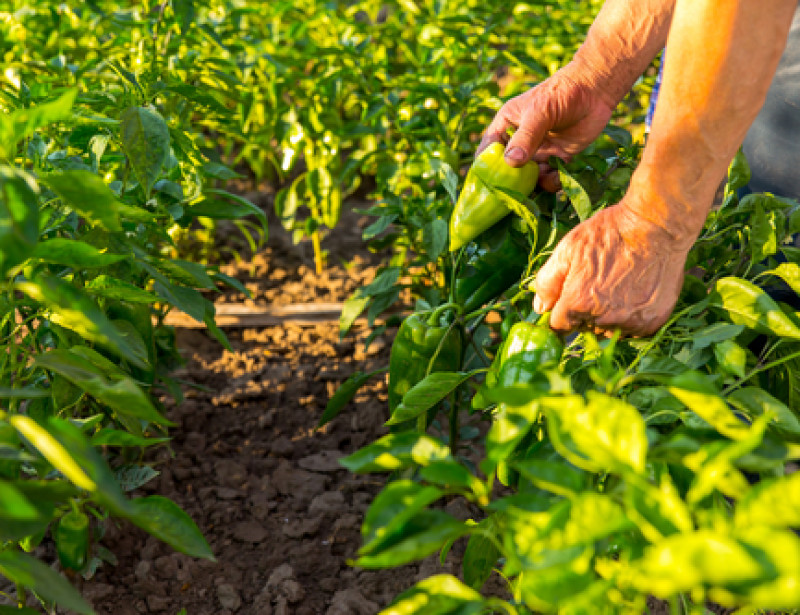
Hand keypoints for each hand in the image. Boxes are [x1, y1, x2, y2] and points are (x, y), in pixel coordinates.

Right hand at [478, 61, 615, 191]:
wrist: (595, 91)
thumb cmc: (562, 93)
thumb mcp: (539, 112)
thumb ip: (526, 137)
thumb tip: (510, 162)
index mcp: (506, 126)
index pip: (488, 150)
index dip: (485, 168)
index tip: (488, 184)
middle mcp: (519, 142)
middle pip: (507, 170)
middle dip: (511, 183)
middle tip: (517, 194)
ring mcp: (538, 152)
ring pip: (528, 178)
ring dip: (534, 185)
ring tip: (545, 178)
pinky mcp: (557, 159)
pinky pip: (549, 178)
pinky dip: (552, 183)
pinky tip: (558, 176)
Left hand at [532, 202, 688, 336]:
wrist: (656, 227)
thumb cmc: (609, 233)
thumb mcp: (568, 249)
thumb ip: (548, 282)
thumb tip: (540, 308)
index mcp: (577, 304)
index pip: (559, 325)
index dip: (562, 312)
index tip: (570, 300)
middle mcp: (603, 319)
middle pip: (584, 328)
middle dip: (584, 313)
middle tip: (597, 284)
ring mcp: (629, 323)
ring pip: (608, 331)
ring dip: (607, 317)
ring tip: (616, 287)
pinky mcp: (652, 323)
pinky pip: (632, 330)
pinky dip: (630, 318)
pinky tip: (633, 293)